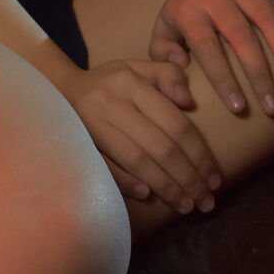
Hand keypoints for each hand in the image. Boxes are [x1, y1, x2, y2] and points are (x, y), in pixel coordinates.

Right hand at [53, 58, 222, 213]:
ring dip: (166, 187)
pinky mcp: (78, 142)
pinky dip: (127, 182)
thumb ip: (169, 76)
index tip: (215, 178)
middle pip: (160, 147)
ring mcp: (92, 124)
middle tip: (206, 201)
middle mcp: (112, 103)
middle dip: (188, 178)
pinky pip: (106, 167)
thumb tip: (189, 102)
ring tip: (187, 205)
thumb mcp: (138, 68)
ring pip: (138, 161)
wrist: (58, 88)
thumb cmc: (109, 82)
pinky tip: (148, 196)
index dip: (199, 154)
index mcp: (131, 83)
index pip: (175, 123)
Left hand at [148, 0, 273, 121]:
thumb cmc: (185, 5)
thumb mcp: (164, 27)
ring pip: (266, 16)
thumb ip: (162, 53)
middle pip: (240, 37)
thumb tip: (180, 68)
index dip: (223, 78)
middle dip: (259, 75)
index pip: (207, 49)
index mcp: (189, 11)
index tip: (239, 108)